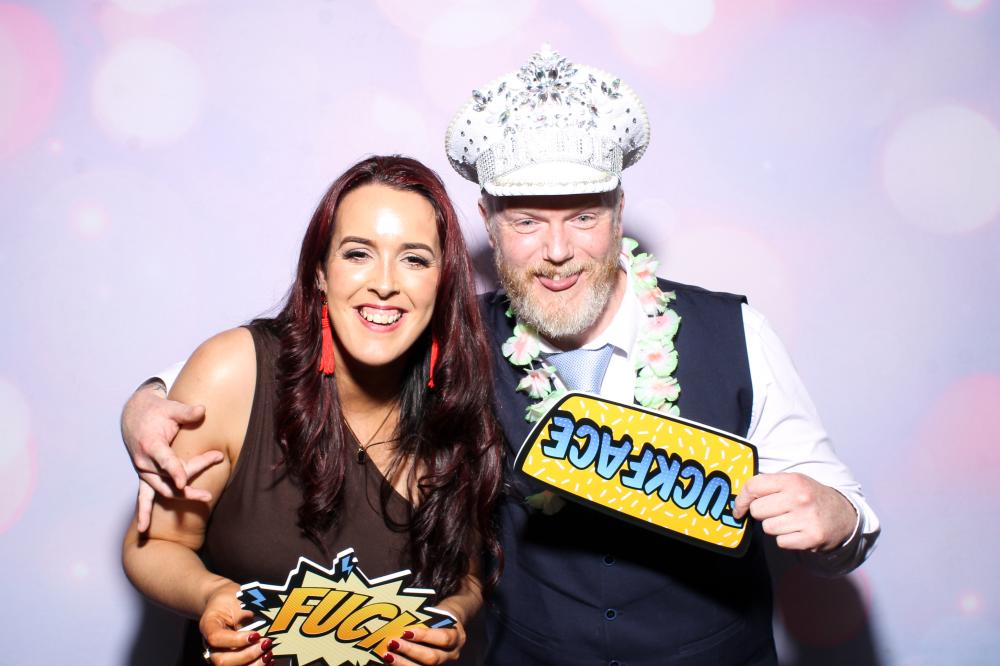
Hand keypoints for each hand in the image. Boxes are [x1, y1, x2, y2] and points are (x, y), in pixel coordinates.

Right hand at [121, 382, 221, 530]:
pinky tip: (144, 529)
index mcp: (151, 445)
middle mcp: (144, 461)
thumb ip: (187, 412)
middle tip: (209, 495)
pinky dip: (143, 512)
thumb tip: (203, 410)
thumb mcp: (171, 408)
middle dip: (188, 486)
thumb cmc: (156, 411)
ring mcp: (143, 471)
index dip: (175, 471)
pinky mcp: (145, 476)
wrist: (134, 414)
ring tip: (204, 500)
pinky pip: (143, 497)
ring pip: (163, 489)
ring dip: (181, 496)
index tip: (183, 482)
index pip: (165, 460)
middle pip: (169, 478)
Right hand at [200, 582, 272, 664]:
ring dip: (253, 664)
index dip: (236, 640)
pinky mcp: (230, 660)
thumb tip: (263, 623)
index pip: (216, 638)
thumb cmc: (232, 599)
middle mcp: (210, 645)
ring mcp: (219, 655)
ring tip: (268, 654)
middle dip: (247, 655)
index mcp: (208, 625)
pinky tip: (267, 660)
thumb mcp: (238, 598)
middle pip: (222, 660)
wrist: (226, 602)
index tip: (255, 634)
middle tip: (265, 644)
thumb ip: (247, 612)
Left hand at [383, 624, 465, 664]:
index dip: (425, 636)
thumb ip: (424, 619)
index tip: (406, 632)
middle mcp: (452, 654)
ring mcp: (443, 665)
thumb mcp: (437, 614)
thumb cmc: (439, 618)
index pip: (443, 638)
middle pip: (433, 658)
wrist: (449, 627)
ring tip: (388, 655)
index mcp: (456, 637)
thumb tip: (400, 620)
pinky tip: (392, 661)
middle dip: (410, 651)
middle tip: (393, 643)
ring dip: (403, 663)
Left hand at [732, 472, 856, 551]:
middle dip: (762, 514)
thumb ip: (768, 486)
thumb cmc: (812, 497)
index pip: (753, 486)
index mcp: (792, 480)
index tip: (739, 508)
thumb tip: (738, 500)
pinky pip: (780, 542)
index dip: (741, 499)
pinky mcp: (811, 538)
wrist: (845, 515)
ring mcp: (806, 518)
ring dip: (775, 527)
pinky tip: (798, 531)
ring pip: (768, 528)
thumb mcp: (794, 482)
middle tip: (777, 512)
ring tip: (791, 520)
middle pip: (757, 510)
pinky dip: (786, 539)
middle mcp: (799, 498)